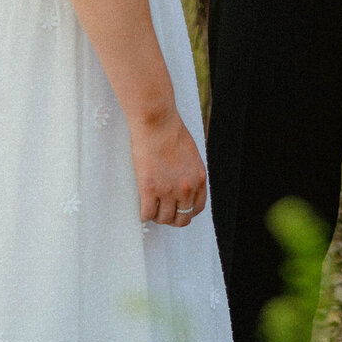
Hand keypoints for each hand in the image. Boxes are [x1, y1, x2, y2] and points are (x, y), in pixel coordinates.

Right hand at [129, 106, 207, 227]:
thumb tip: (183, 187)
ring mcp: (168, 191)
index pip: (197, 208)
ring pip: (163, 218)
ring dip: (157, 216)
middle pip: (182, 219)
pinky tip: (142, 208)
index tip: (177, 209)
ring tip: (151, 208)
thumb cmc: (171, 132)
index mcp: (199, 179)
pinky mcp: (149, 189)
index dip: (186, 211)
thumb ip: (190, 174)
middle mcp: (186, 189)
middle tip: (163, 212)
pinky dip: (144, 215)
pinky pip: (147, 214)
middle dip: (172, 218)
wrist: (157, 122)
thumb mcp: (191, 156)